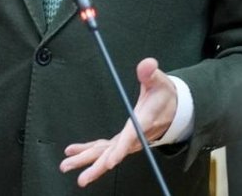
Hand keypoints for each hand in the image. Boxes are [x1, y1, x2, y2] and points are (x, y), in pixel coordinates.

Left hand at [60, 57, 177, 186]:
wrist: (174, 111)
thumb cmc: (165, 96)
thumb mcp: (160, 81)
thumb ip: (151, 73)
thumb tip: (146, 64)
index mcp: (143, 122)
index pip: (131, 138)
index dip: (121, 150)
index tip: (110, 162)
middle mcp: (134, 137)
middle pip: (113, 153)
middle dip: (96, 165)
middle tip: (80, 176)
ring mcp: (127, 141)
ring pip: (106, 154)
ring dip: (87, 161)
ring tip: (67, 166)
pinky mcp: (122, 141)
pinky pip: (104, 148)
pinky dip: (88, 151)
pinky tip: (73, 152)